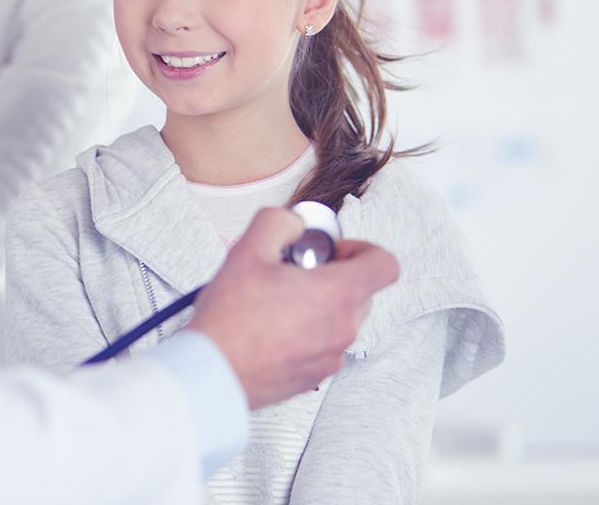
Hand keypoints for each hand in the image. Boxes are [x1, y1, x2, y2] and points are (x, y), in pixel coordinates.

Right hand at [186, 207, 398, 409]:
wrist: (213, 372)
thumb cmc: (230, 318)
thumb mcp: (248, 250)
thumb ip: (279, 222)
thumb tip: (294, 224)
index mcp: (335, 294)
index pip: (385, 265)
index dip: (363, 249)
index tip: (334, 251)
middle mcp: (342, 329)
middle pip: (362, 292)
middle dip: (333, 276)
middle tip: (294, 274)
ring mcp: (330, 357)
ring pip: (340, 320)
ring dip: (318, 306)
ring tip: (275, 303)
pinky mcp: (314, 376)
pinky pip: (323, 345)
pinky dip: (306, 333)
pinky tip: (270, 329)